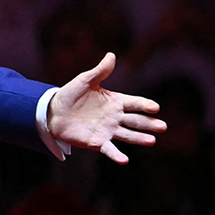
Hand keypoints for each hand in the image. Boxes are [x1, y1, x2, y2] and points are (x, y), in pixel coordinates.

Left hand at [47, 52, 164, 163]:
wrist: (52, 112)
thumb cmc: (70, 95)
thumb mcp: (85, 80)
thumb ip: (100, 71)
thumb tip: (111, 55)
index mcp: (115, 101)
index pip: (134, 103)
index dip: (144, 105)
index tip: (155, 108)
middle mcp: (115, 117)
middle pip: (135, 121)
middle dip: (149, 124)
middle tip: (162, 127)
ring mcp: (107, 130)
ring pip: (127, 135)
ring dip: (139, 138)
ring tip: (152, 141)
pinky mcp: (97, 142)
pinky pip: (109, 149)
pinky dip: (116, 154)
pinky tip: (125, 160)